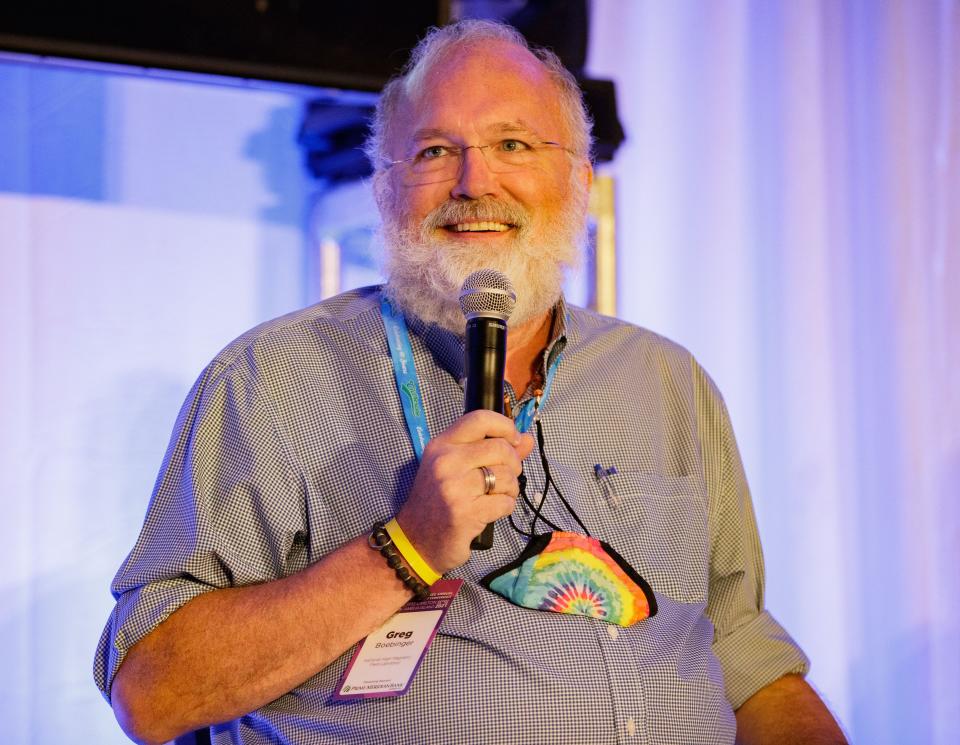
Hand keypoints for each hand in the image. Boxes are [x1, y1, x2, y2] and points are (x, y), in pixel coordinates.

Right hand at [396, 410, 534, 572]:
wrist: (416, 540)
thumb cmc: (438, 501)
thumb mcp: (457, 469)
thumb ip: (493, 451)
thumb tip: (527, 438)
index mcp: (442, 445)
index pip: (479, 419)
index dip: (505, 426)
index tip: (515, 439)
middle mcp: (446, 461)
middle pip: (500, 448)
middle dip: (513, 464)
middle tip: (505, 478)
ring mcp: (454, 487)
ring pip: (507, 476)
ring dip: (510, 489)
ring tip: (494, 497)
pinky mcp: (465, 512)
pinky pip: (505, 502)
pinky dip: (505, 507)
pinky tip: (489, 512)